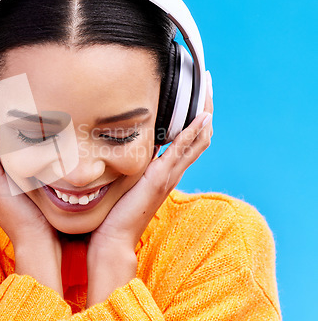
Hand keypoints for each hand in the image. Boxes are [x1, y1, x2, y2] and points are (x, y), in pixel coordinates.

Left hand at [89, 71, 213, 253]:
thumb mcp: (125, 181)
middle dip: (205, 107)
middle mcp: (172, 172)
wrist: (113, 238)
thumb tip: (120, 145)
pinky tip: (200, 118)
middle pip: (199, 136)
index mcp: (165, 172)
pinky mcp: (159, 179)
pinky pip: (180, 152)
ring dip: (203, 113)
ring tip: (207, 89)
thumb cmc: (114, 212)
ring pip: (196, 141)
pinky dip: (192, 134)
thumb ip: (129, 165)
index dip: (196, 117)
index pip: (189, 140)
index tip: (197, 93)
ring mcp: (168, 176)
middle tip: (207, 81)